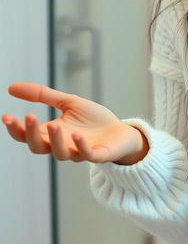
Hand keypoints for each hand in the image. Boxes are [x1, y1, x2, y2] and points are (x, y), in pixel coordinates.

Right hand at [2, 82, 148, 164]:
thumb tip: (11, 88)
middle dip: (31, 134)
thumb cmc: (93, 120)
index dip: (16, 129)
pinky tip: (77, 135)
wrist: (121, 132)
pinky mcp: (98, 155)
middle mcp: (62, 146)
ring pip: (60, 153)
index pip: (27, 135)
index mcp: (52, 134)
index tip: (6, 116)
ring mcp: (79, 152)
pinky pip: (87, 154)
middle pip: (39, 146)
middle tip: (28, 117)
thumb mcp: (68, 102)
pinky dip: (81, 146)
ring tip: (54, 125)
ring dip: (55, 140)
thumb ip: (42, 95)